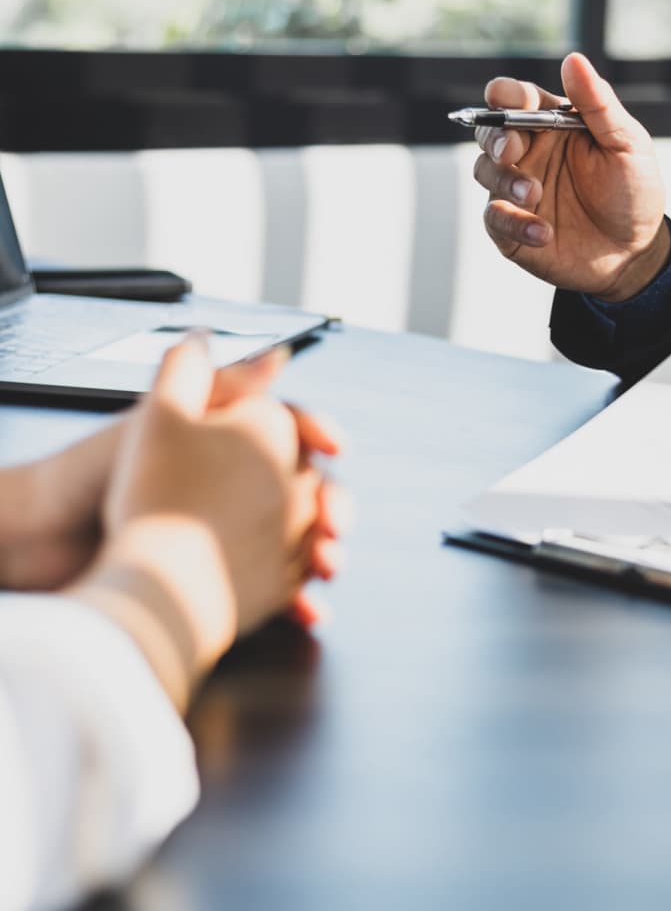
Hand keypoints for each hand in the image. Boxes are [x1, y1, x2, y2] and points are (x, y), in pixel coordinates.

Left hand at [68, 337, 345, 709]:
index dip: (317, 436)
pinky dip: (297, 599)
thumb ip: (215, 384)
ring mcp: (231, 535)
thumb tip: (279, 353)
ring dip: (324, 551)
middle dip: (332, 503)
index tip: (335, 447)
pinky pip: (275, 591)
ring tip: (327, 563)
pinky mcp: (223, 582)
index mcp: (222, 442)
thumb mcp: (158, 419)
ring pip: (299, 541)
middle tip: (333, 520)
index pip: (288, 430)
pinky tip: (307, 607)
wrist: (44, 542)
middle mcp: (233, 486)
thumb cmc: (92, 473)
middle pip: (304, 490)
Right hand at [473, 52, 670, 302]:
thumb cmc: (633, 193)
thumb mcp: (627, 144)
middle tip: (513, 152)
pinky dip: (513, 223)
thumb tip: (574, 59)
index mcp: (552, 124)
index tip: (511, 100)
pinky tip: (543, 232)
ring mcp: (516, 191)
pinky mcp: (511, 228)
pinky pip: (495, 218)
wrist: (635, 253)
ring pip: (484, 171)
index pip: (516, 99)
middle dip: (494, 137)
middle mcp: (529, 153)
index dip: (507, 95)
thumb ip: (598, 104)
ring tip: (534, 195)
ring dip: (504, 180)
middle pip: (489, 132)